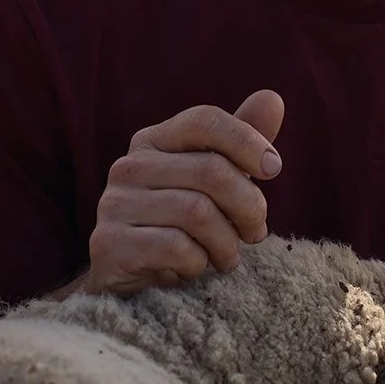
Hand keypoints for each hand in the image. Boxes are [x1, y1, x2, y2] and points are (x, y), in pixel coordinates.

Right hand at [81, 89, 284, 295]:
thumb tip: (273, 98)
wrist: (133, 285)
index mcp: (153, 140)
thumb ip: (241, 142)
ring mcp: (115, 204)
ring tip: (228, 256)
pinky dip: (199, 262)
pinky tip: (195, 268)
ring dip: (227, 242)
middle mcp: (129, 166)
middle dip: (248, 205)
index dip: (247, 140)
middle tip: (255, 231)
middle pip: (211, 171)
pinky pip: (176, 247)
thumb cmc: (182, 225)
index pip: (205, 120)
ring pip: (198, 213)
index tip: (274, 169)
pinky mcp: (110, 244)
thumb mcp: (214, 183)